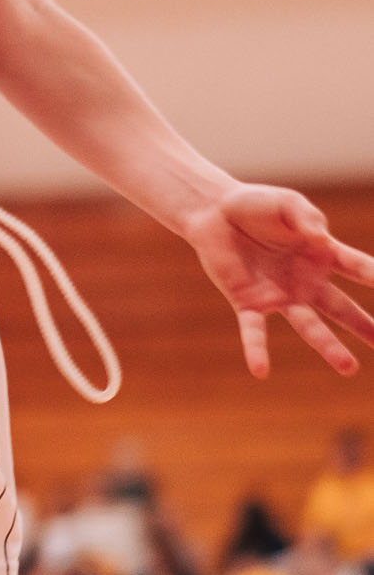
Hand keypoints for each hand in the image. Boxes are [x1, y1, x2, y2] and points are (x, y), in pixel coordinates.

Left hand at [184, 183, 373, 377]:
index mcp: (321, 255)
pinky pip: (254, 331)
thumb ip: (306, 219)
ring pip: (308, 326)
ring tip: (349, 367)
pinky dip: (256, 350)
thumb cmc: (257, 205)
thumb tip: (320, 240)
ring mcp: (279, 296)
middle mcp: (306, 282)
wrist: (215, 211)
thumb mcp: (286, 204)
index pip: (356, 267)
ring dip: (328, 346)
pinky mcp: (248, 302)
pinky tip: (260, 371)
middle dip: (364, 326)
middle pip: (341, 309)